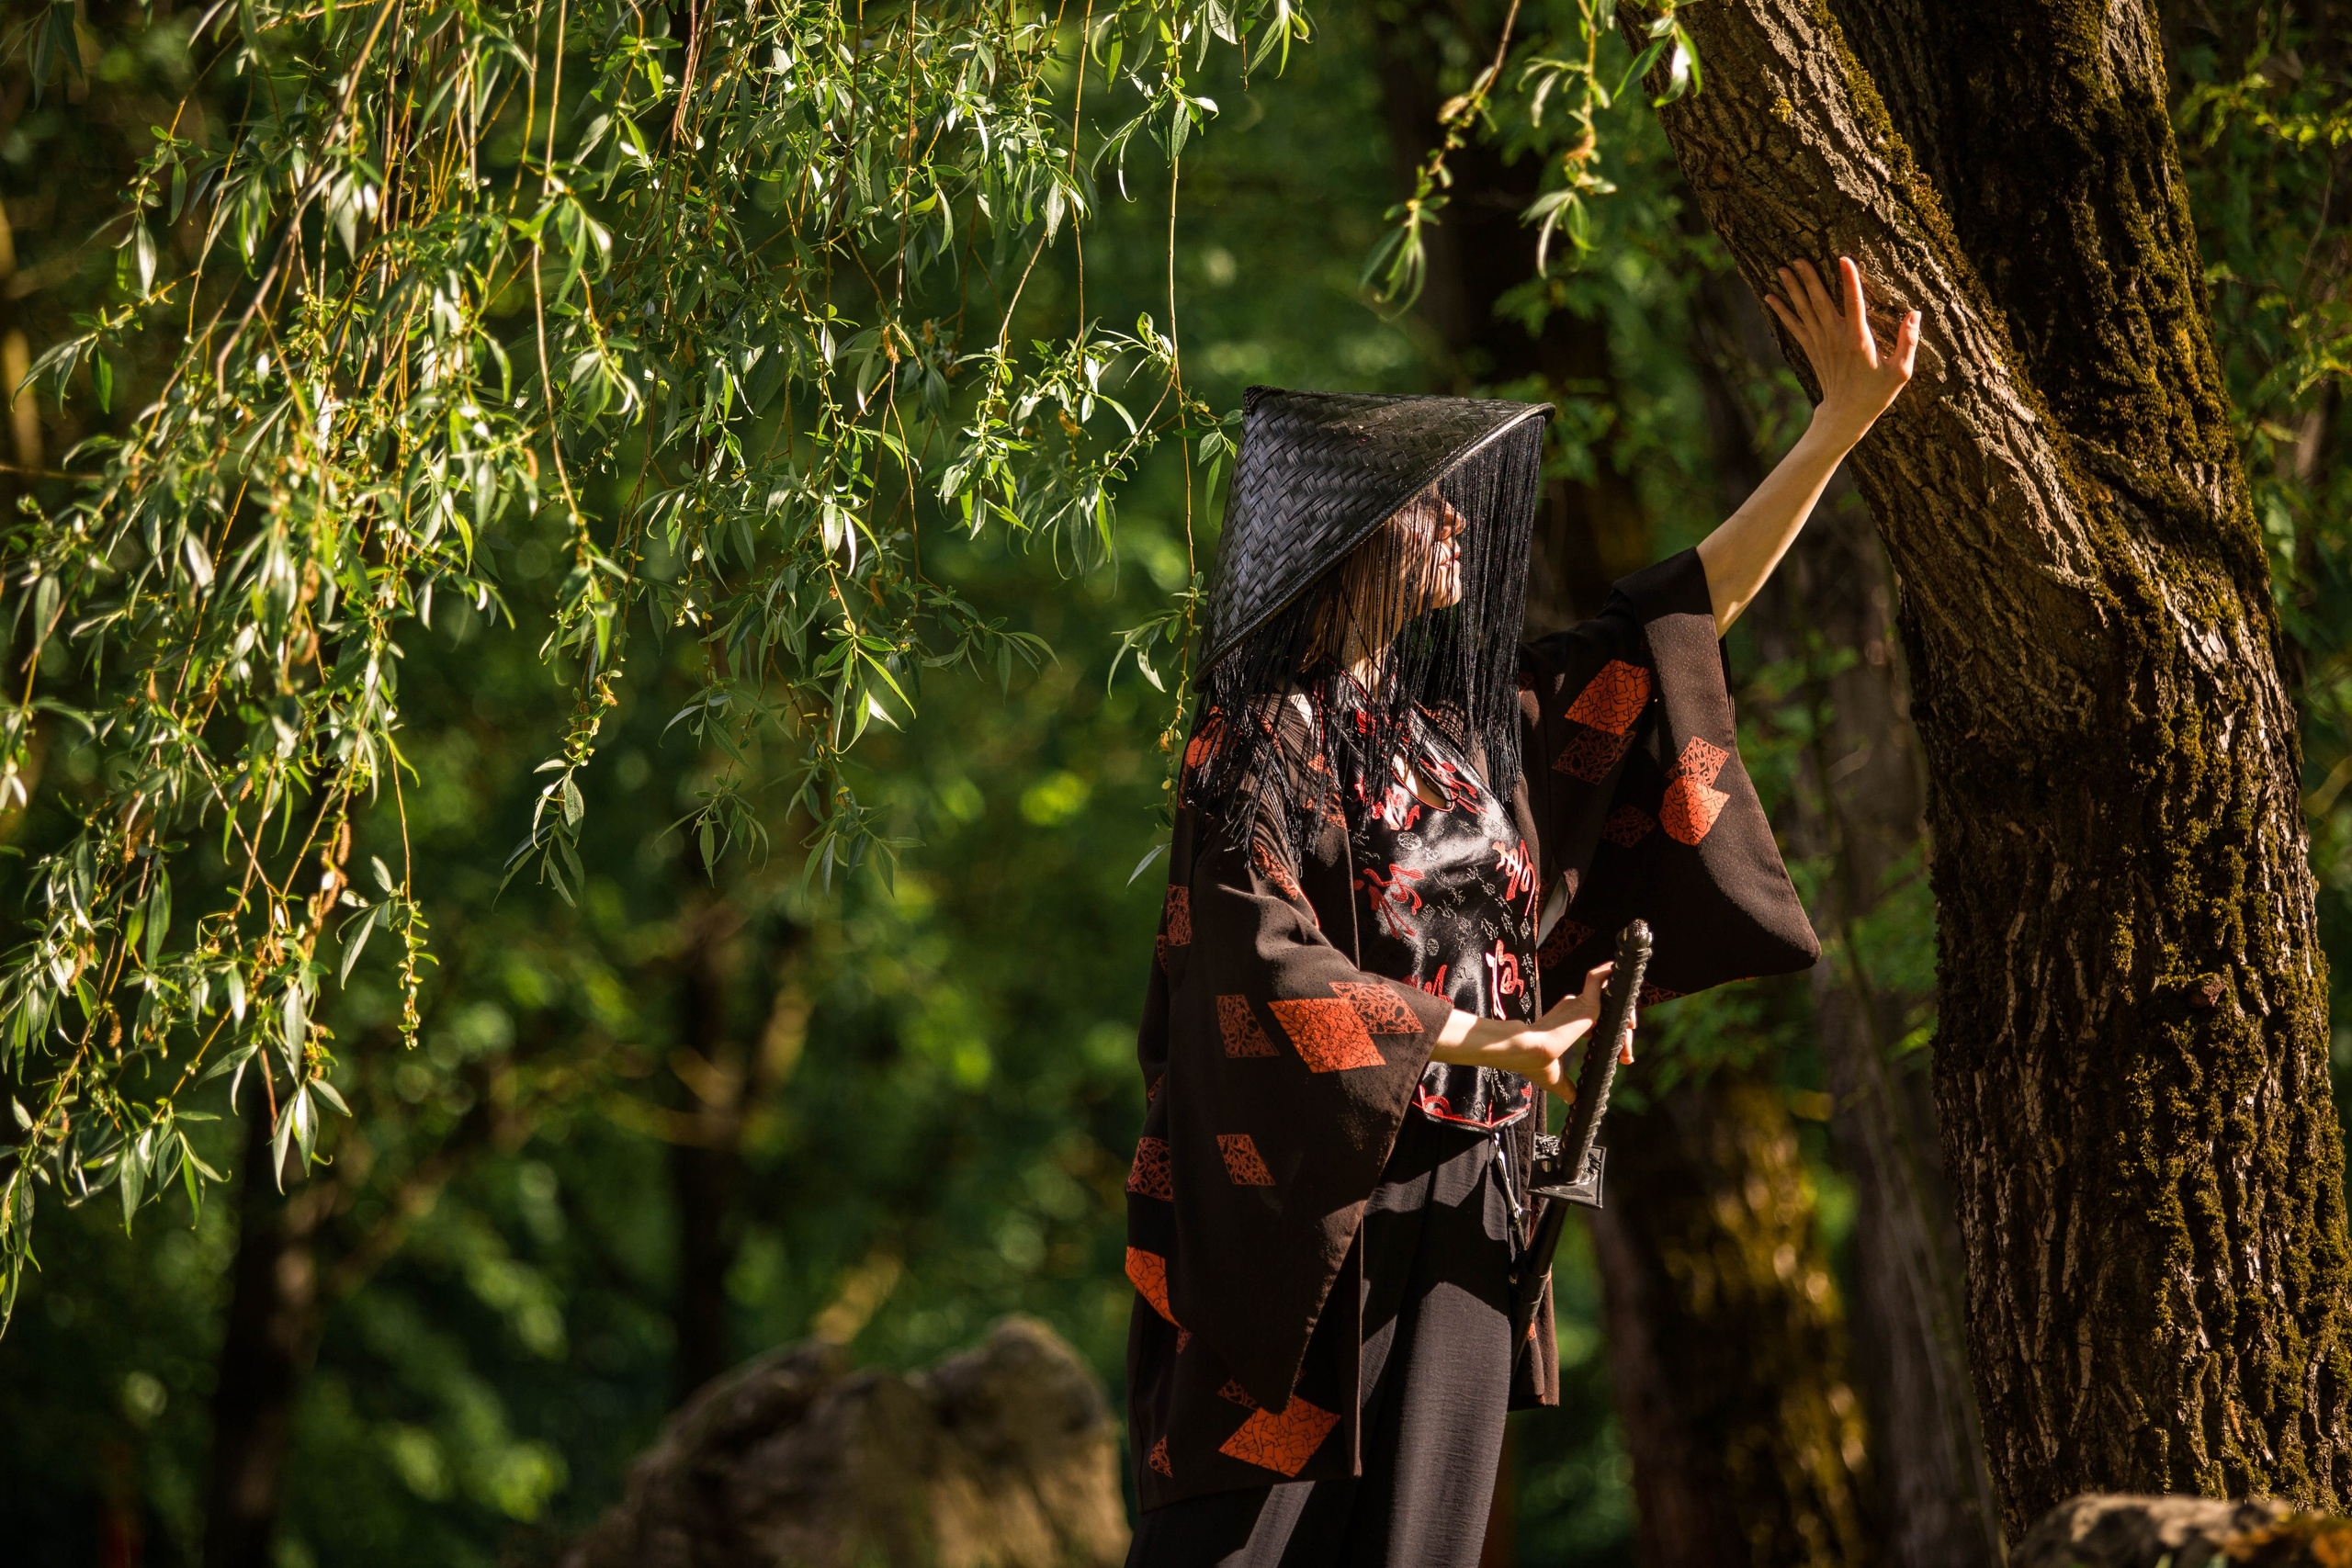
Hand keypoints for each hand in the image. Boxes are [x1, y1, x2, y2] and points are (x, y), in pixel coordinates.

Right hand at [1430, 961, 1637, 1103]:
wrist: (1526, 1051)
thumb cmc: (1533, 1062)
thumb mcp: (1555, 1078)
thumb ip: (1566, 1086)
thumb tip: (1572, 1100)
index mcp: (1566, 1025)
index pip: (1597, 1026)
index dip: (1614, 1041)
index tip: (1623, 1059)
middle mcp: (1572, 1011)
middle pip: (1608, 1015)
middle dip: (1624, 1036)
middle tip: (1628, 1058)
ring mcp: (1578, 1004)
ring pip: (1609, 999)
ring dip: (1626, 1014)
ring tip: (1632, 1031)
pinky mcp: (1583, 1001)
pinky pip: (1597, 979)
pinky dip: (1607, 973)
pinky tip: (1618, 973)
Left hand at [1763, 256, 1919, 451]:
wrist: (1845, 415)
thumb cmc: (1876, 393)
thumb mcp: (1900, 372)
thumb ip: (1908, 341)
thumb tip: (1915, 313)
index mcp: (1858, 340)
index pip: (1854, 303)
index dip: (1849, 280)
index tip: (1843, 259)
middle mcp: (1835, 338)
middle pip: (1820, 302)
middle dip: (1809, 279)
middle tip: (1798, 257)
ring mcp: (1820, 343)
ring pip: (1804, 310)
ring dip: (1793, 289)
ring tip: (1781, 269)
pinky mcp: (1811, 349)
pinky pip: (1794, 326)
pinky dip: (1782, 311)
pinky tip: (1770, 297)